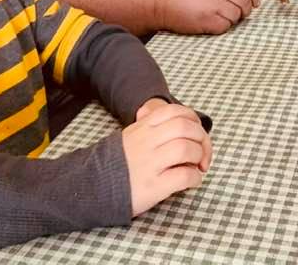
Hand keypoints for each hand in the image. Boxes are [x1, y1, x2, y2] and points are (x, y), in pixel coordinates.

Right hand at [122, 101, 211, 216]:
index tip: (197, 133)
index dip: (194, 120)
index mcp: (143, 127)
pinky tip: (193, 181)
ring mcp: (150, 162)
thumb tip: (181, 126)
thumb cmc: (119, 163)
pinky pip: (183, 176)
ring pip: (187, 148)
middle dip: (202, 140)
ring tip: (198, 167)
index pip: (176, 111)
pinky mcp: (153, 185)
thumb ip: (152, 128)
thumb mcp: (131, 136)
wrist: (94, 186)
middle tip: (203, 154)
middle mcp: (147, 141)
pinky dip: (195, 178)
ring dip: (200, 157)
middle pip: (186, 128)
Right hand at [153, 0, 258, 33]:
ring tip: (220, 16)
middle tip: (239, 12)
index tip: (254, 1)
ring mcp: (214, 2)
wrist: (157, 0)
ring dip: (233, 18)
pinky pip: (226, 25)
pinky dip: (222, 26)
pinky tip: (211, 22)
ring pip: (237, 14)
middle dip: (246, 8)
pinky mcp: (208, 19)